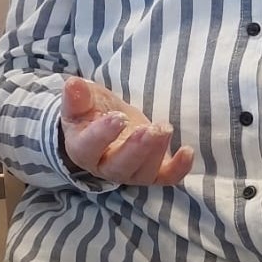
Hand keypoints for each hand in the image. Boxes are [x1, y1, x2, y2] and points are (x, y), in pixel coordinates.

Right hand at [59, 77, 193, 186]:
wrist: (107, 124)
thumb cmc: (91, 112)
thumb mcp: (82, 101)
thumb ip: (78, 96)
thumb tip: (74, 84)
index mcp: (82, 148)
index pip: (89, 147)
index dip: (103, 135)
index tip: (119, 118)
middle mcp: (105, 166)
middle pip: (119, 167)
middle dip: (137, 149)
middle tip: (151, 129)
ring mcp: (130, 172)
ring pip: (143, 173)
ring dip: (156, 153)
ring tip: (165, 128)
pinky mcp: (152, 171)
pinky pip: (165, 178)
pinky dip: (178, 169)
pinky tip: (187, 152)